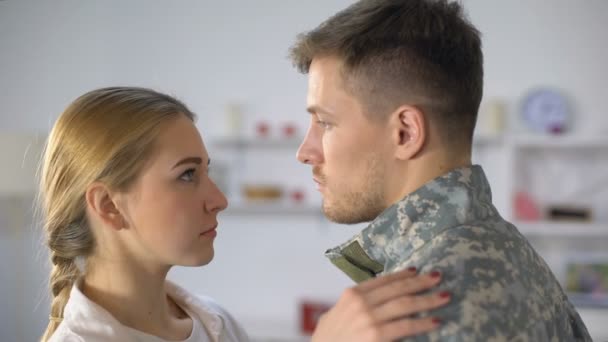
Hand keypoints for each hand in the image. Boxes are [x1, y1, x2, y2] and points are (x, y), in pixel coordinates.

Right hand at [311, 268, 448, 341]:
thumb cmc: (328, 340)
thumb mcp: (336, 314)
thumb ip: (354, 305)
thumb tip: (376, 300)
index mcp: (352, 294)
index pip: (383, 280)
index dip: (402, 275)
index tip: (417, 271)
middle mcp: (360, 303)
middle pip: (397, 289)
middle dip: (420, 283)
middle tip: (438, 277)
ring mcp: (369, 319)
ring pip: (405, 305)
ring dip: (428, 300)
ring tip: (444, 296)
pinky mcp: (376, 336)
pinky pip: (406, 327)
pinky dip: (423, 323)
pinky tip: (435, 321)